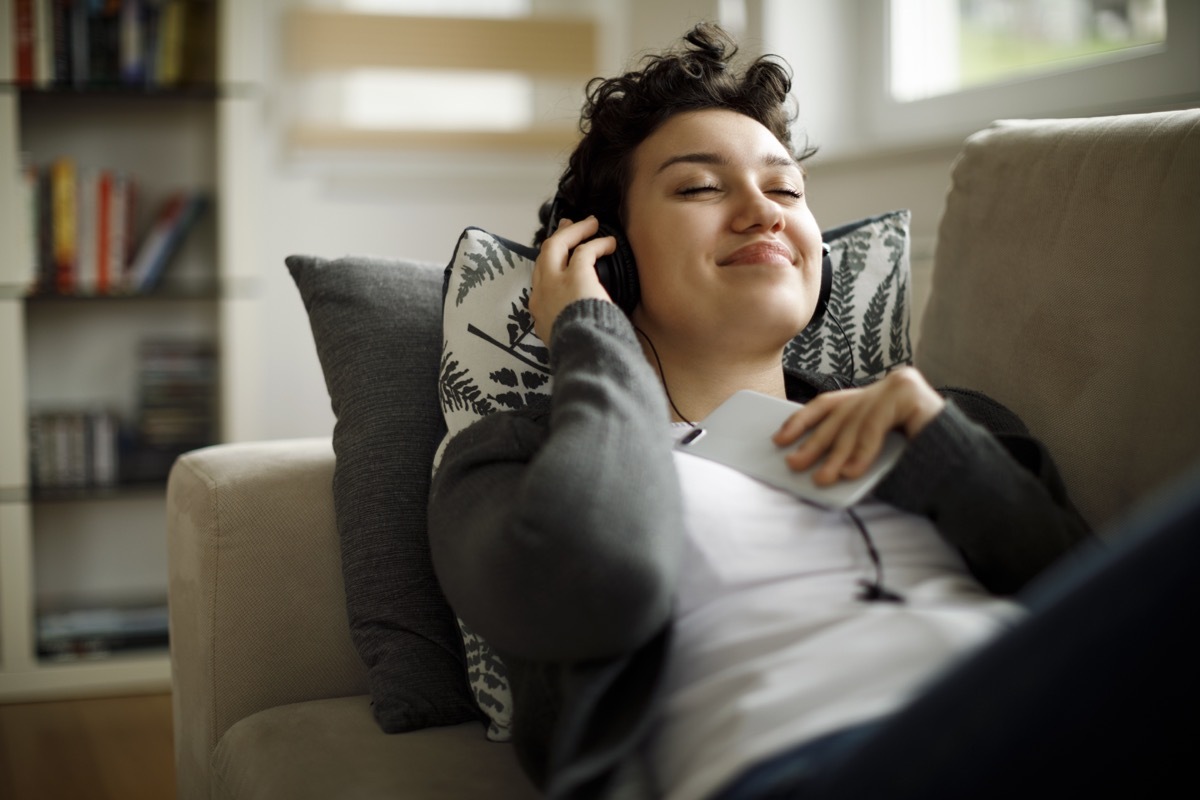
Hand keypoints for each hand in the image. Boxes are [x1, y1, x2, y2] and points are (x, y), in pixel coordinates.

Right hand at [530, 216, 616, 343]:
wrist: (583, 353)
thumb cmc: (580, 350)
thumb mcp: (564, 339)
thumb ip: (567, 326)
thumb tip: (582, 324)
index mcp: (539, 311)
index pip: (540, 280)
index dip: (551, 264)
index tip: (560, 257)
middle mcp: (541, 293)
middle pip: (544, 256)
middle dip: (557, 238)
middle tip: (567, 226)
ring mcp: (555, 282)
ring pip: (557, 246)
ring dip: (574, 231)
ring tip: (591, 223)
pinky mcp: (576, 276)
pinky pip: (584, 251)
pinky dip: (597, 243)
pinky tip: (609, 242)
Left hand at [772, 367, 945, 485]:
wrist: (962, 470)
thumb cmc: (917, 465)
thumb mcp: (872, 453)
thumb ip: (847, 447)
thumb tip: (804, 458)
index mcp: (874, 397)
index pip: (830, 403)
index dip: (802, 420)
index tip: (780, 439)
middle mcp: (885, 385)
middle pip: (840, 415)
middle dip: (815, 443)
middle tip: (795, 465)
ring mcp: (899, 385)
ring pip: (856, 421)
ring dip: (838, 454)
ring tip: (825, 477)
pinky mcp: (910, 392)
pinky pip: (877, 423)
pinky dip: (863, 450)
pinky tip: (852, 471)